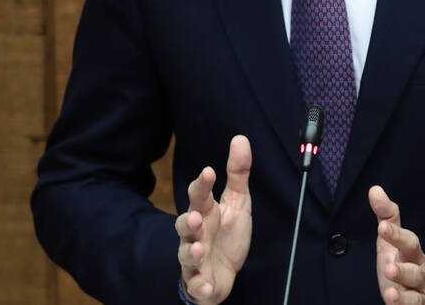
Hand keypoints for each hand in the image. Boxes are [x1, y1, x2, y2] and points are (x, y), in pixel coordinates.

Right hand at [175, 135, 252, 304]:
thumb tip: (240, 138)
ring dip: (189, 252)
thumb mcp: (238, 202)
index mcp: (205, 212)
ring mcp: (195, 259)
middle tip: (195, 216)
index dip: (201, 184)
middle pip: (185, 225)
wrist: (225, 272)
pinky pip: (196, 286)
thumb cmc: (227, 233)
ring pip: (186, 255)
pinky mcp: (199, 282)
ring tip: (197, 248)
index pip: (199, 196)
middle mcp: (195, 234)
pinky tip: (205, 286)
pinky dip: (199, 287)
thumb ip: (237, 173)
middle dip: (188, 221)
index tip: (208, 172)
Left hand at [370, 185, 424, 304]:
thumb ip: (385, 217)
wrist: (424, 297)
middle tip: (388, 266)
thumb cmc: (404, 263)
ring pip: (415, 290)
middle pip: (415, 268)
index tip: (382, 228)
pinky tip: (392, 302)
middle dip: (403, 268)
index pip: (408, 240)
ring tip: (389, 290)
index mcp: (412, 251)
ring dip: (403, 290)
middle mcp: (419, 269)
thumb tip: (374, 189)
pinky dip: (403, 304)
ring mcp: (420, 290)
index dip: (396, 235)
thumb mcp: (390, 242)